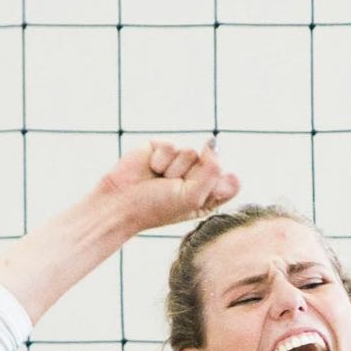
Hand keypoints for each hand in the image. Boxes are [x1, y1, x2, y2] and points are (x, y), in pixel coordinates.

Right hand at [95, 139, 239, 235]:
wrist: (121, 202)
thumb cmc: (156, 208)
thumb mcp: (193, 199)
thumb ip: (213, 172)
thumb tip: (213, 142)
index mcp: (209, 195)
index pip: (229, 181)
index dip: (213, 187)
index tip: (193, 199)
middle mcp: (197, 177)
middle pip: (212, 163)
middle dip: (190, 177)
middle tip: (171, 189)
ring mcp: (180, 161)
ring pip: (191, 153)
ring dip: (173, 170)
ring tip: (158, 180)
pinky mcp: (164, 148)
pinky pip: (172, 145)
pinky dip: (161, 160)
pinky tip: (151, 169)